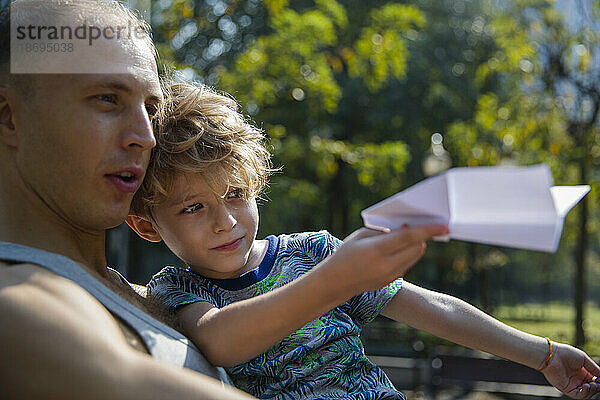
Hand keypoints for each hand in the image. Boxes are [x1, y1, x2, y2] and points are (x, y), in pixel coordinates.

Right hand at [332, 224, 448, 292]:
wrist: (336, 282)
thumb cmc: (346, 253)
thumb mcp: (361, 236)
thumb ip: (384, 231)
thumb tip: (406, 228)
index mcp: (376, 250)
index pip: (408, 238)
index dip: (428, 231)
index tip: (444, 226)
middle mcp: (386, 265)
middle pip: (417, 248)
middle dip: (422, 236)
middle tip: (418, 225)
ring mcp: (390, 276)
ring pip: (414, 256)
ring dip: (415, 245)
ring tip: (405, 236)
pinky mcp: (391, 282)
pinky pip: (407, 264)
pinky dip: (407, 254)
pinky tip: (398, 249)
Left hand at [543, 342, 599, 398]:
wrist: (552, 355)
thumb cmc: (566, 354)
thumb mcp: (584, 359)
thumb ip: (594, 369)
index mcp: (582, 372)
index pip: (594, 381)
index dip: (599, 382)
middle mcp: (577, 379)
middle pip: (591, 388)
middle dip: (597, 387)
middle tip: (598, 384)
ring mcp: (571, 384)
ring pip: (585, 393)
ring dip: (591, 391)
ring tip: (591, 385)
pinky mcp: (565, 388)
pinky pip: (577, 395)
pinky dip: (584, 393)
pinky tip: (586, 387)